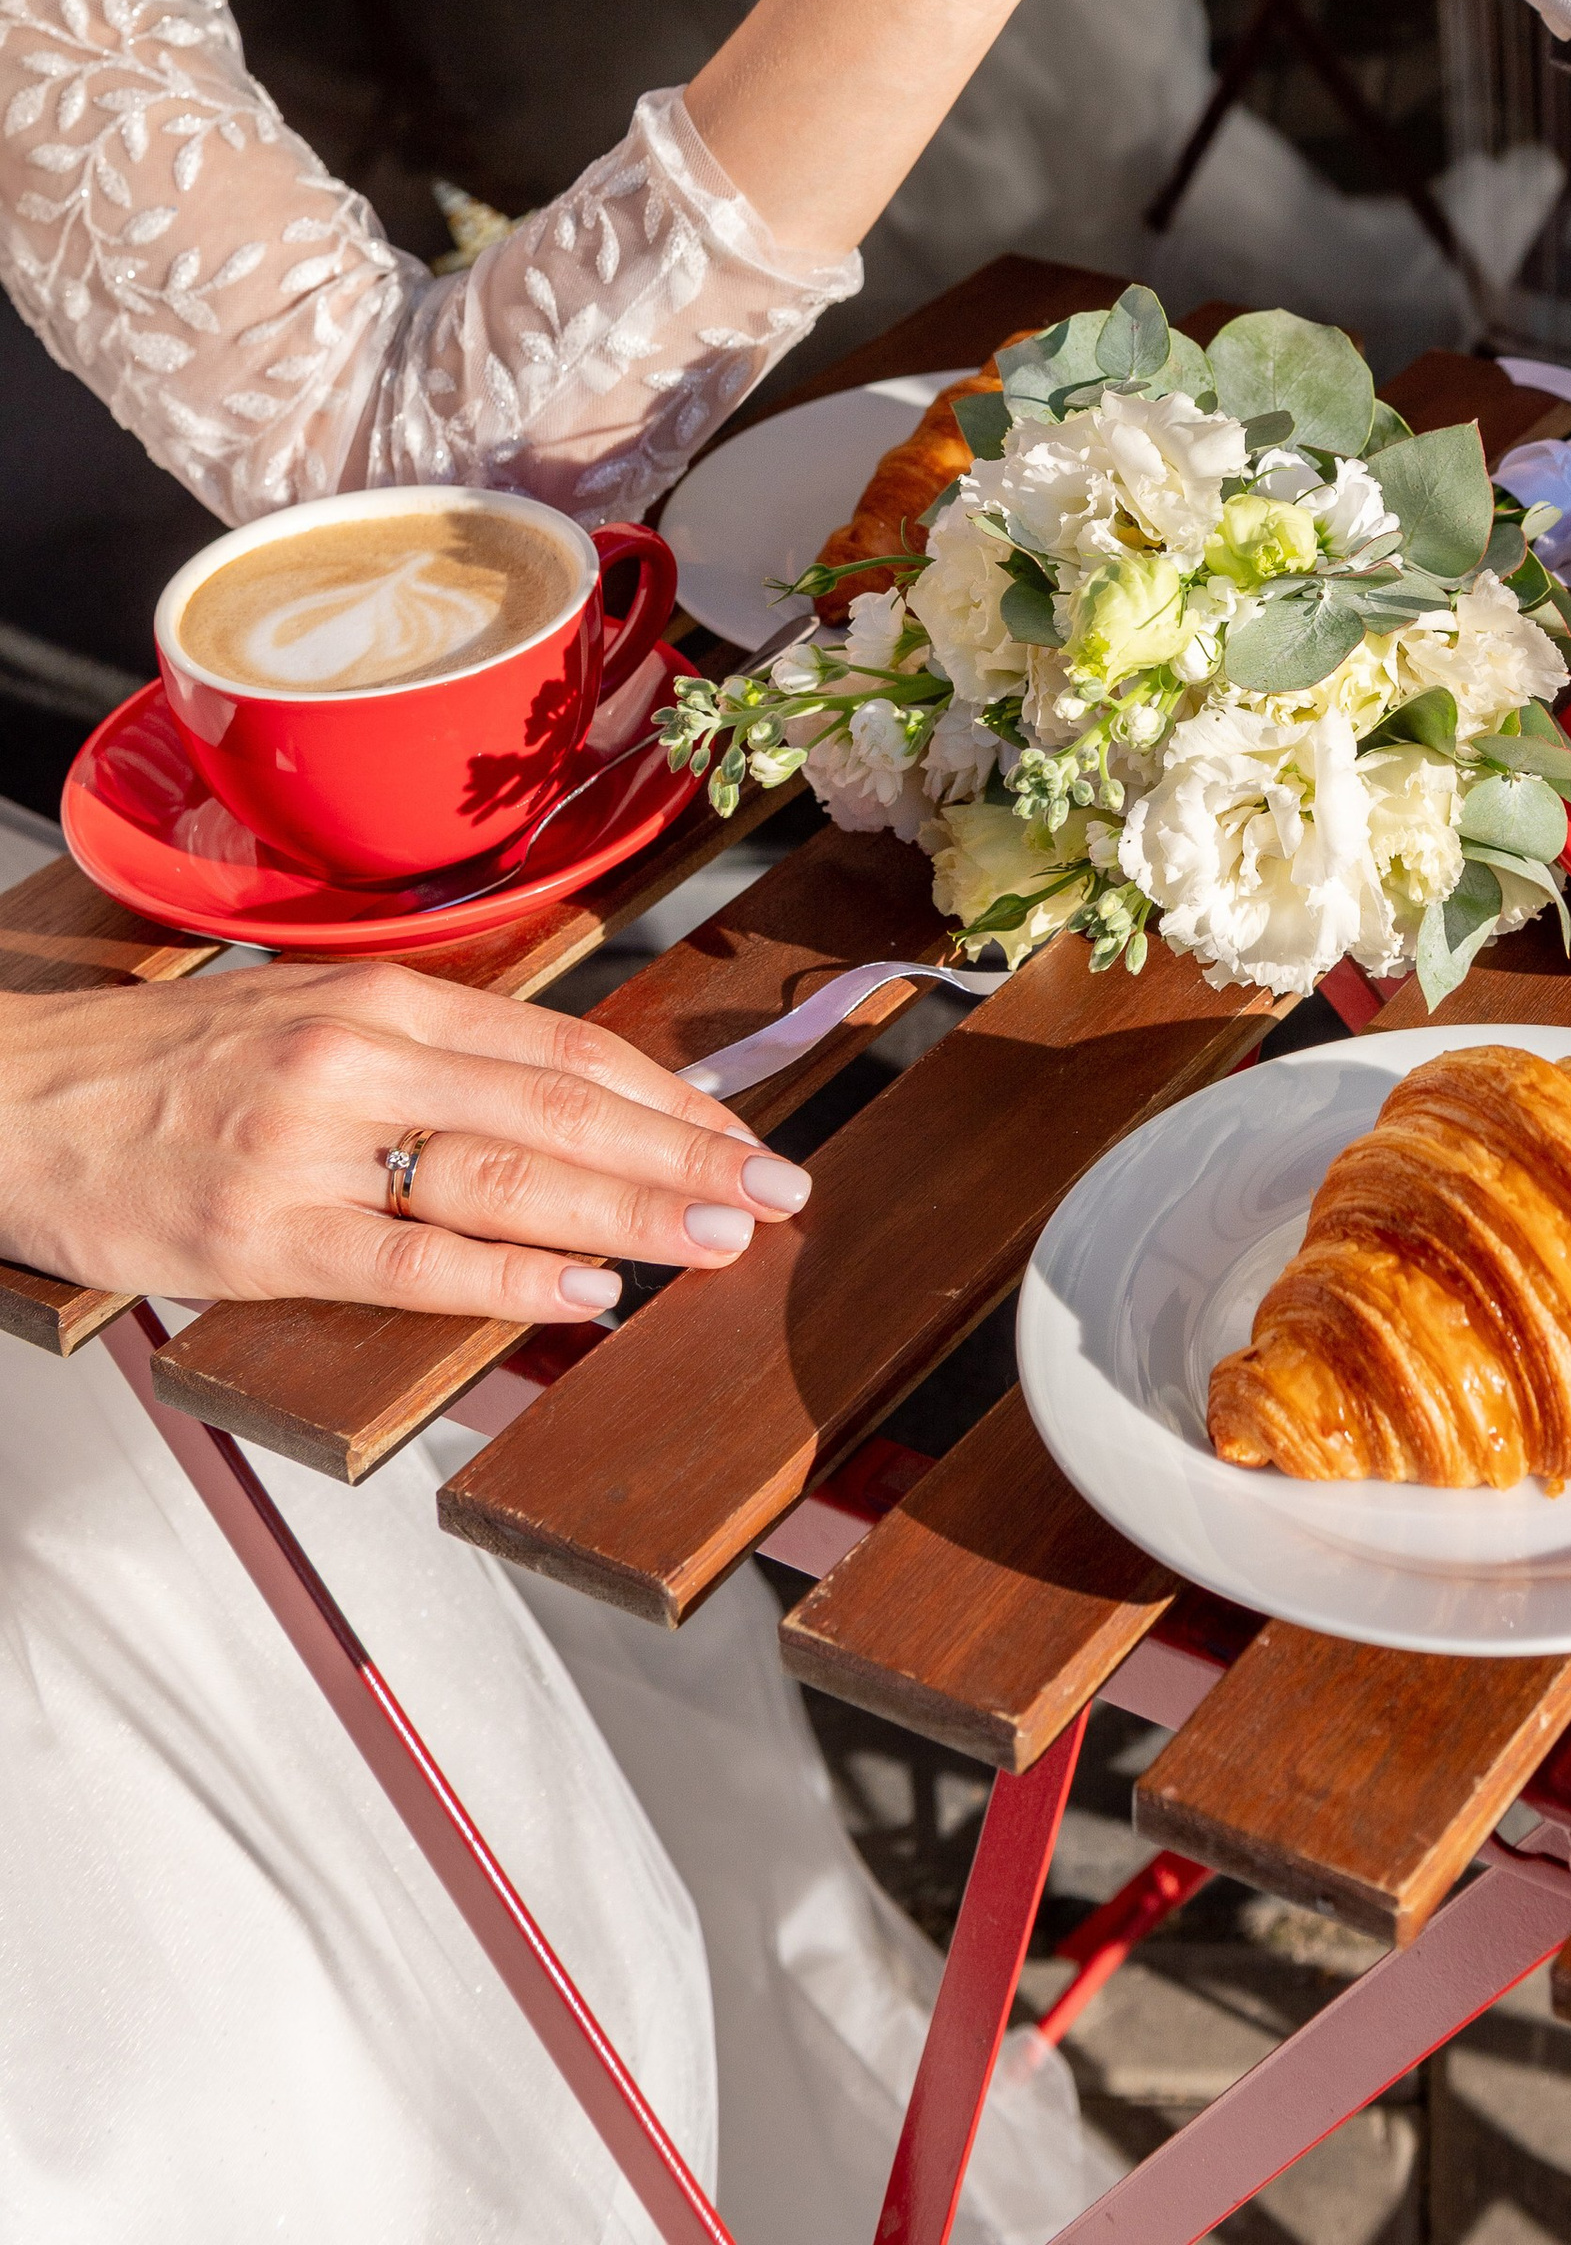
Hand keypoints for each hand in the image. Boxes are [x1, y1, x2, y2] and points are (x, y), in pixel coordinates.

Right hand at [0, 960, 810, 1318]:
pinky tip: (582, 1290)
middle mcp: (363, 1057)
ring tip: (715, 1239)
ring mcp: (313, 1144)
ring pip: (506, 1176)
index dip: (669, 1098)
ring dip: (628, 1211)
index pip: (566, 1048)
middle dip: (683, 1156)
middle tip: (775, 1194)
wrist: (17, 1096)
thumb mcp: (313, 1018)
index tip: (748, 1136)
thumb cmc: (172, 1065)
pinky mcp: (262, 1230)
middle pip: (561, 1108)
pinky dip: (507, 1275)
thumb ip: (433, 1053)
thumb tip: (570, 1099)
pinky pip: (408, 1258)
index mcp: (386, 1000)